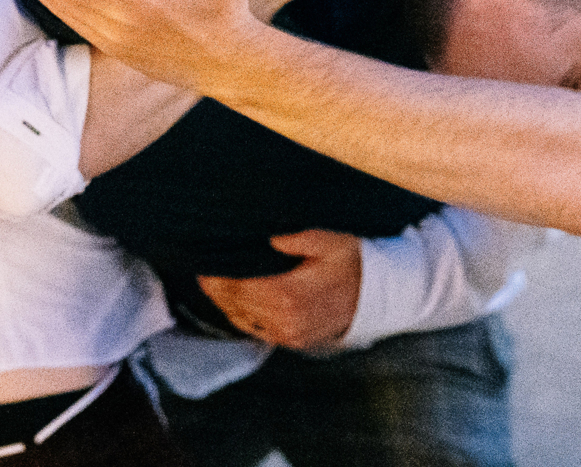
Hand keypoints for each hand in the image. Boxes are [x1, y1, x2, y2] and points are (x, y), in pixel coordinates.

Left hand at [199, 230, 363, 351]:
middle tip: (200, 266)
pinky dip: (240, 315)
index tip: (202, 259)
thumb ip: (296, 238)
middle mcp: (284, 320)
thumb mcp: (330, 240)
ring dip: (224, 302)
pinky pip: (256, 330)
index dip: (216, 274)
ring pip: (241, 320)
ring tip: (211, 281)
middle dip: (215, 286)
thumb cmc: (353, 261)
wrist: (380, 295)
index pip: (237, 286)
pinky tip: (233, 300)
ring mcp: (288, 335)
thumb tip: (268, 238)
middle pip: (235, 303)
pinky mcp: (293, 341)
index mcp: (288, 295)